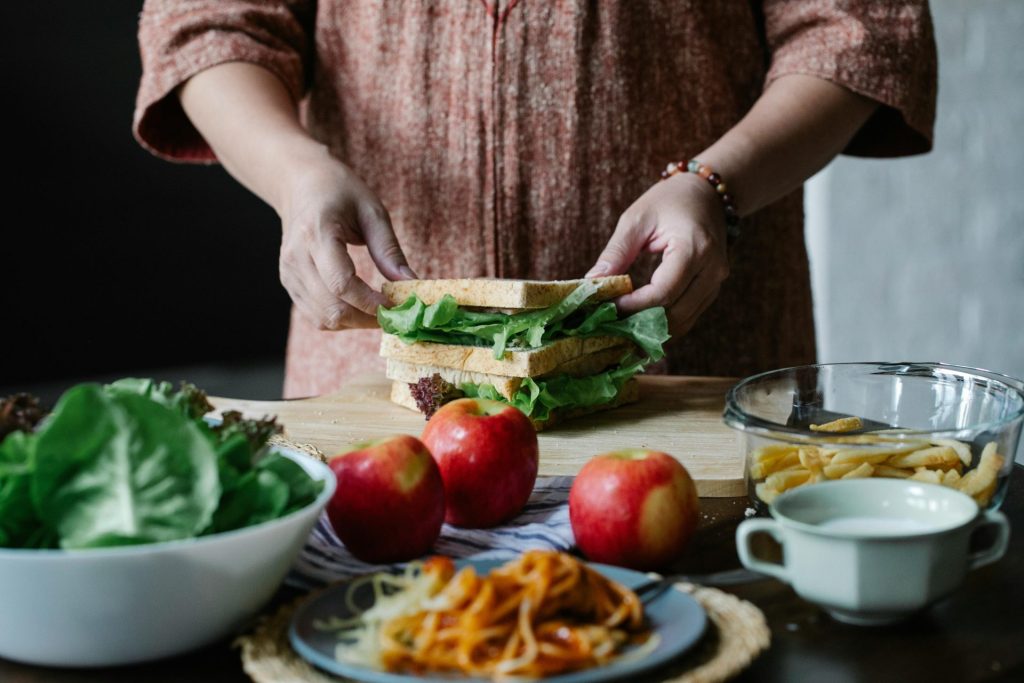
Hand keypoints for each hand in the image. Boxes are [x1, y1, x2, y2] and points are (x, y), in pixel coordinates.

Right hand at [276, 148, 415, 329]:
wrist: (299, 185)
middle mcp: (296, 257)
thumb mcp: (372, 211)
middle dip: (367, 318)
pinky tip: (359, 306)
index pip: (341, 283)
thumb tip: (411, 282)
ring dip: (356, 322)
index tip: (397, 305)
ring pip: (323, 319)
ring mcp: (289, 273)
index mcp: (316, 233)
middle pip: (332, 308)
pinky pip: (316, 315)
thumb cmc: (339, 191)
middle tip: (394, 314)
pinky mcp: (289, 283)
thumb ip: (389, 249)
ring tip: (379, 310)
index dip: (370, 302)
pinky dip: (341, 318)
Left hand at [587, 173, 729, 334]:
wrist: (707, 193)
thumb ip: (616, 253)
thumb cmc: (670, 200)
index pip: (664, 291)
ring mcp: (716, 282)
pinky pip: (689, 316)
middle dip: (642, 323)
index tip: (608, 307)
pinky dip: (665, 324)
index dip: (635, 305)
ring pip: (684, 321)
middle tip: (610, 324)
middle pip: (676, 313)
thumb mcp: (637, 219)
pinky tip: (641, 325)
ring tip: (622, 329)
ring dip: (653, 330)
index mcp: (694, 247)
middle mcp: (712, 269)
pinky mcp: (712, 289)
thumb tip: (592, 281)